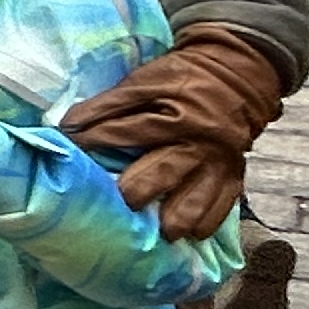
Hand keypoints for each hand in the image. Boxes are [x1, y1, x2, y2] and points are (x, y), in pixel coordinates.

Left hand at [66, 28, 285, 243]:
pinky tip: (194, 234)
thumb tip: (70, 125)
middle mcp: (197, 140)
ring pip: (197, 195)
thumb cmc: (182, 78)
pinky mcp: (234, 172)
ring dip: (178, 216)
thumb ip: (110, 104)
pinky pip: (224, 201)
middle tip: (121, 204)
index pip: (125, 131)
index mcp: (172, 114)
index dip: (94, 141)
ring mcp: (218, 160)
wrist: (237, 74)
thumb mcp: (145, 80)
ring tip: (164, 233)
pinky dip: (208, 219)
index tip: (70, 151)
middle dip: (138, 190)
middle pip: (163, 172)